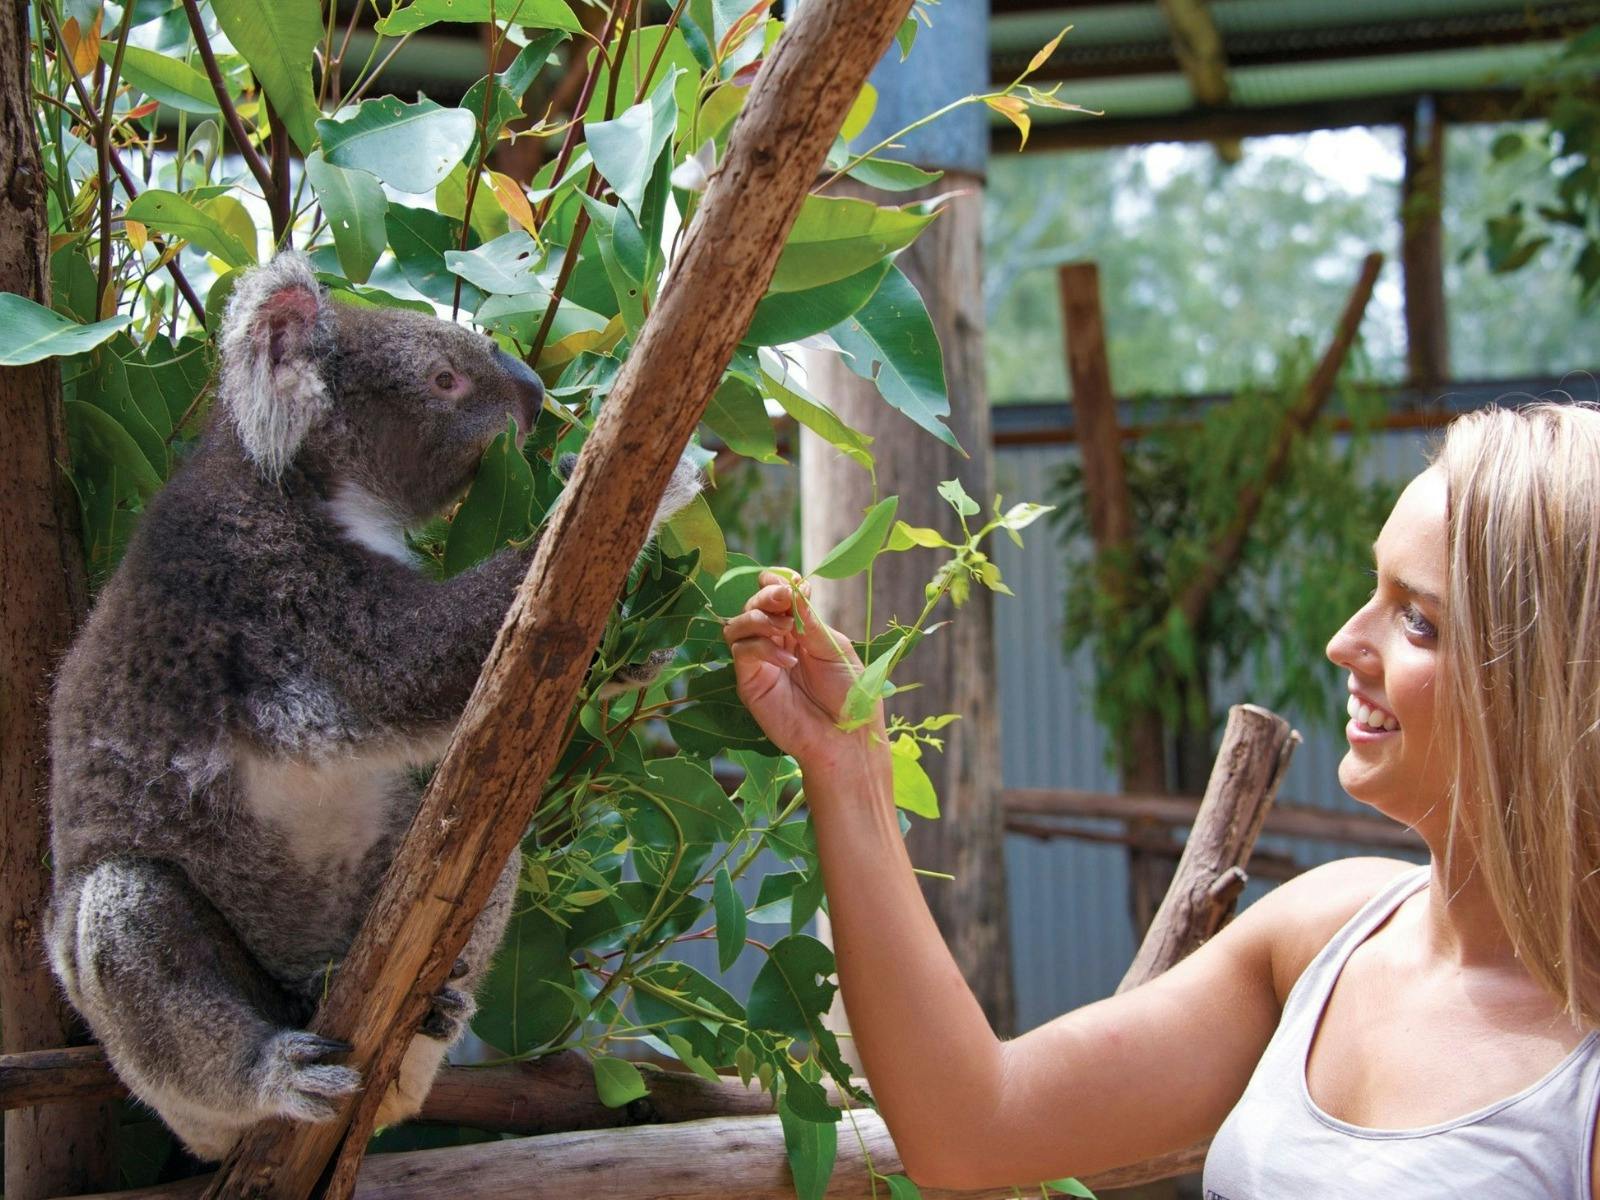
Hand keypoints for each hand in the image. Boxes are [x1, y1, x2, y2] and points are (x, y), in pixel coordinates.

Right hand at [722, 570, 885, 769]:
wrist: (845, 737)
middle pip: (753, 605)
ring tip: (786, 630)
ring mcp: (761, 662)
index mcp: (800, 630)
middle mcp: (776, 641)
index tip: (794, 583)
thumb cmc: (848, 694)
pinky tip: (787, 661)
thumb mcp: (834, 648)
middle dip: (767, 595)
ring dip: (758, 617)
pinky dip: (762, 647)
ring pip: (738, 624)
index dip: (777, 583)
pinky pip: (742, 650)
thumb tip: (794, 587)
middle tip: (785, 599)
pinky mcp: (750, 681)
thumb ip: (810, 620)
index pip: (776, 596)